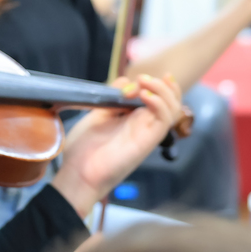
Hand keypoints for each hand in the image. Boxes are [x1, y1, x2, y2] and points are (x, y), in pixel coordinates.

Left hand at [51, 74, 182, 217]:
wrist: (77, 173)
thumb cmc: (84, 148)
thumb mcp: (97, 113)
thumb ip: (113, 96)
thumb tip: (127, 81)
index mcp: (132, 118)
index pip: (157, 97)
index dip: (153, 83)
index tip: (136, 77)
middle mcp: (143, 124)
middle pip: (170, 101)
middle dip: (162, 84)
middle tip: (142, 78)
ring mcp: (147, 133)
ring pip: (173, 108)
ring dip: (163, 90)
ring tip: (144, 83)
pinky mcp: (148, 142)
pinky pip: (165, 121)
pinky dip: (160, 103)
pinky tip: (144, 95)